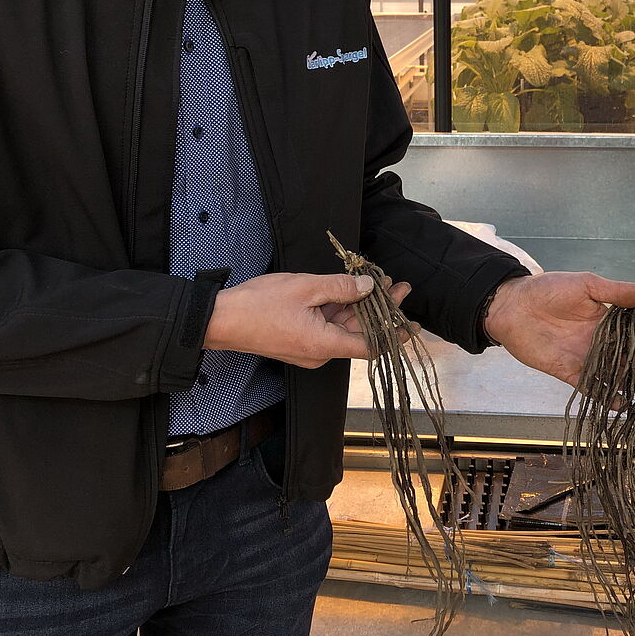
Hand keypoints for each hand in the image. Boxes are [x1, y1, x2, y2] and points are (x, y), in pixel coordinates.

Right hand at [205, 271, 410, 369]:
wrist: (221, 320)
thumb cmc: (259, 304)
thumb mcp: (305, 288)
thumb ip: (340, 288)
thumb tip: (368, 287)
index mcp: (324, 344)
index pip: (371, 345)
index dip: (394, 334)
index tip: (413, 323)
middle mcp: (320, 352)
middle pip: (359, 334)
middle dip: (381, 309)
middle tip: (399, 285)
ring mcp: (309, 348)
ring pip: (344, 328)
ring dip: (361, 307)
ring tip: (380, 282)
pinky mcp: (300, 341)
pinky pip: (328, 327)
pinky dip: (342, 310)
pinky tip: (352, 290)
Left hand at [484, 272, 634, 399]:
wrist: (511, 306)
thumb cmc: (546, 290)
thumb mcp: (586, 285)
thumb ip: (617, 292)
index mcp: (608, 320)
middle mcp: (602, 341)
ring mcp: (588, 358)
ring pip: (620, 376)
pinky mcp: (570, 373)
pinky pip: (594, 389)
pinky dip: (610, 397)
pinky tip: (626, 403)